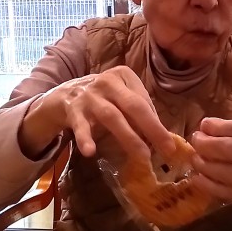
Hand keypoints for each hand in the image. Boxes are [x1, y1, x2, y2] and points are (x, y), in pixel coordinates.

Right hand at [21, 66, 174, 159]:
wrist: (62, 96)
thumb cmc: (101, 98)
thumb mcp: (120, 95)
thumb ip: (138, 109)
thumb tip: (162, 134)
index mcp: (123, 75)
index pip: (144, 100)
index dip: (157, 122)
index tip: (169, 143)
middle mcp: (107, 82)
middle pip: (133, 106)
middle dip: (152, 128)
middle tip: (167, 149)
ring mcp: (89, 95)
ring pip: (112, 117)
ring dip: (129, 137)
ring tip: (143, 155)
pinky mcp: (73, 110)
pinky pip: (80, 126)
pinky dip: (85, 138)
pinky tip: (90, 151)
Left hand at [189, 117, 231, 223]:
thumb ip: (228, 126)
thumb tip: (205, 127)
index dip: (221, 128)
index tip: (204, 125)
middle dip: (210, 145)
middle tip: (196, 141)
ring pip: (231, 174)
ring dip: (207, 166)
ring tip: (195, 159)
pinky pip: (229, 192)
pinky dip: (210, 185)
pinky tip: (197, 178)